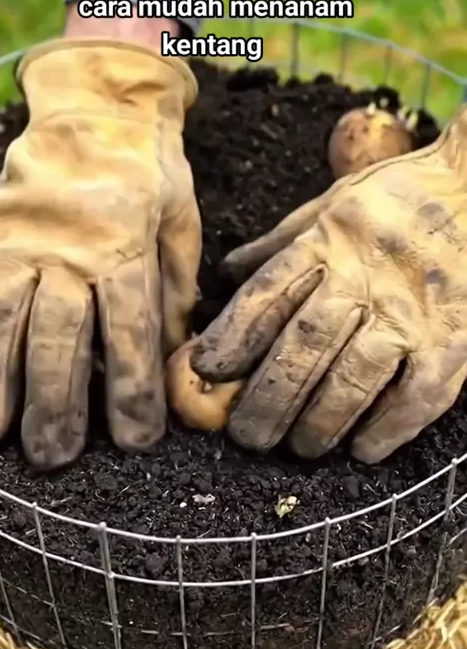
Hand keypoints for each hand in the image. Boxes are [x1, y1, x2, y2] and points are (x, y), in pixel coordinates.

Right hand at [0, 39, 200, 467]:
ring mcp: (21, 240)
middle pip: (59, 337)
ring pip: (3, 319)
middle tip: (54, 456)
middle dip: (55, 403)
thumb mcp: (182, 226)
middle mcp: (69, 248)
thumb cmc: (149, 174)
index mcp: (127, 248)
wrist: (97, 106)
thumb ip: (175, 294)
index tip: (133, 440)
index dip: (131, 392)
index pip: (129, 334)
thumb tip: (174, 359)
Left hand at [191, 112, 466, 462]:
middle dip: (269, 398)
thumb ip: (283, 243)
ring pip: (355, 378)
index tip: (207, 371)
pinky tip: (364, 449)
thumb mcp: (334, 204)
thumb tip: (230, 273)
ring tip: (301, 446)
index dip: (232, 338)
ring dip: (321, 421)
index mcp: (330, 241)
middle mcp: (368, 277)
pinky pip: (418, 395)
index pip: (267, 295)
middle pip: (305, 346)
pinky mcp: (455, 340)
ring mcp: (413, 312)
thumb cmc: (403, 199)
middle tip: (248, 436)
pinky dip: (390, 428)